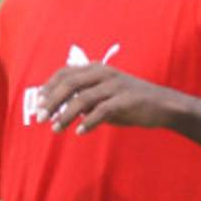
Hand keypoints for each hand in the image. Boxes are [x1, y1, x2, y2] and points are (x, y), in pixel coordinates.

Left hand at [36, 63, 187, 134]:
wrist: (163, 104)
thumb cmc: (129, 101)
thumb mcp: (104, 96)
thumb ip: (84, 100)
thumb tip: (58, 110)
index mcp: (96, 69)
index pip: (65, 73)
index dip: (49, 87)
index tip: (37, 102)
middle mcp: (104, 73)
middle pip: (70, 83)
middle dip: (52, 100)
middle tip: (40, 117)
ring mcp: (115, 86)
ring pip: (83, 98)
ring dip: (66, 114)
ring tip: (56, 129)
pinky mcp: (126, 100)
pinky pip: (103, 111)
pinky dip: (89, 122)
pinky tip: (80, 132)